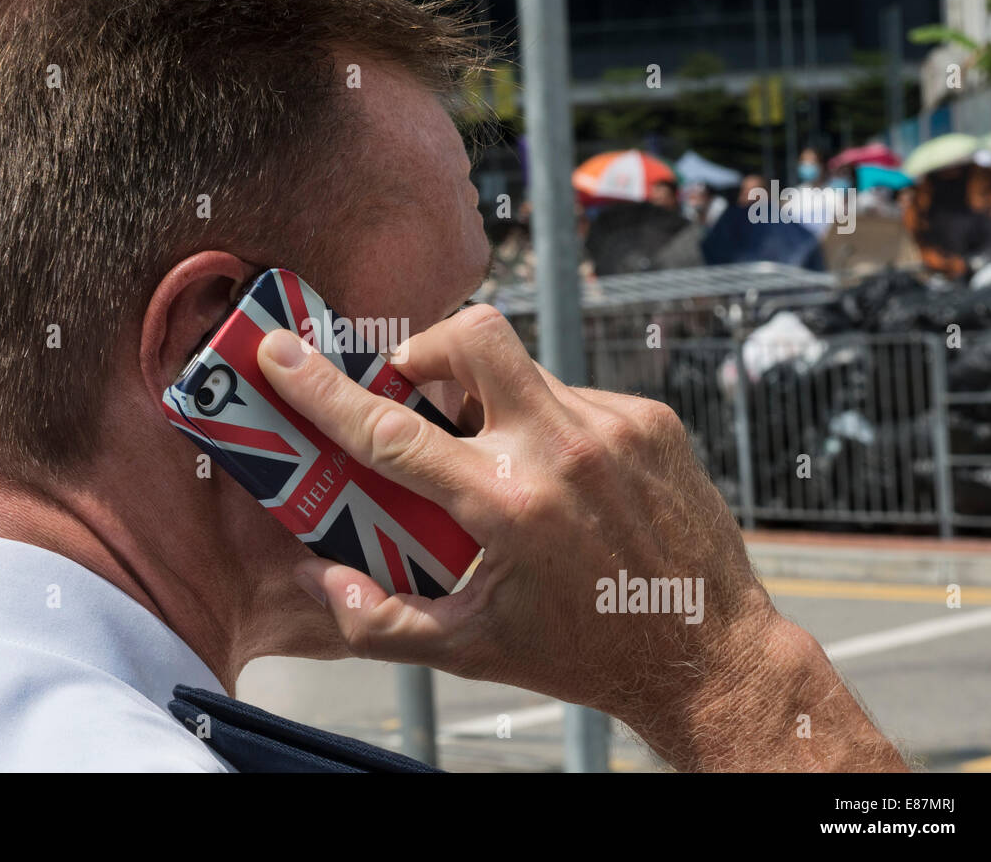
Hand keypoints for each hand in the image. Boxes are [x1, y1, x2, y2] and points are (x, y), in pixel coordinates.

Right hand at [257, 306, 905, 770]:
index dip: (323, 389)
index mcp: (506, 506)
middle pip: (473, 336)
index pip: (391, 431)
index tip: (282, 352)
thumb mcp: (472, 649)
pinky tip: (562, 479)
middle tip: (417, 391)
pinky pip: (571, 395)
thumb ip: (381, 622)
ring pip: (522, 367)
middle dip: (427, 348)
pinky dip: (546, 423)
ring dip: (490, 399)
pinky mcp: (650, 420)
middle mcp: (561, 451)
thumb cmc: (585, 652)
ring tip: (498, 457)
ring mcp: (613, 426)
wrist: (708, 653)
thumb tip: (320, 579)